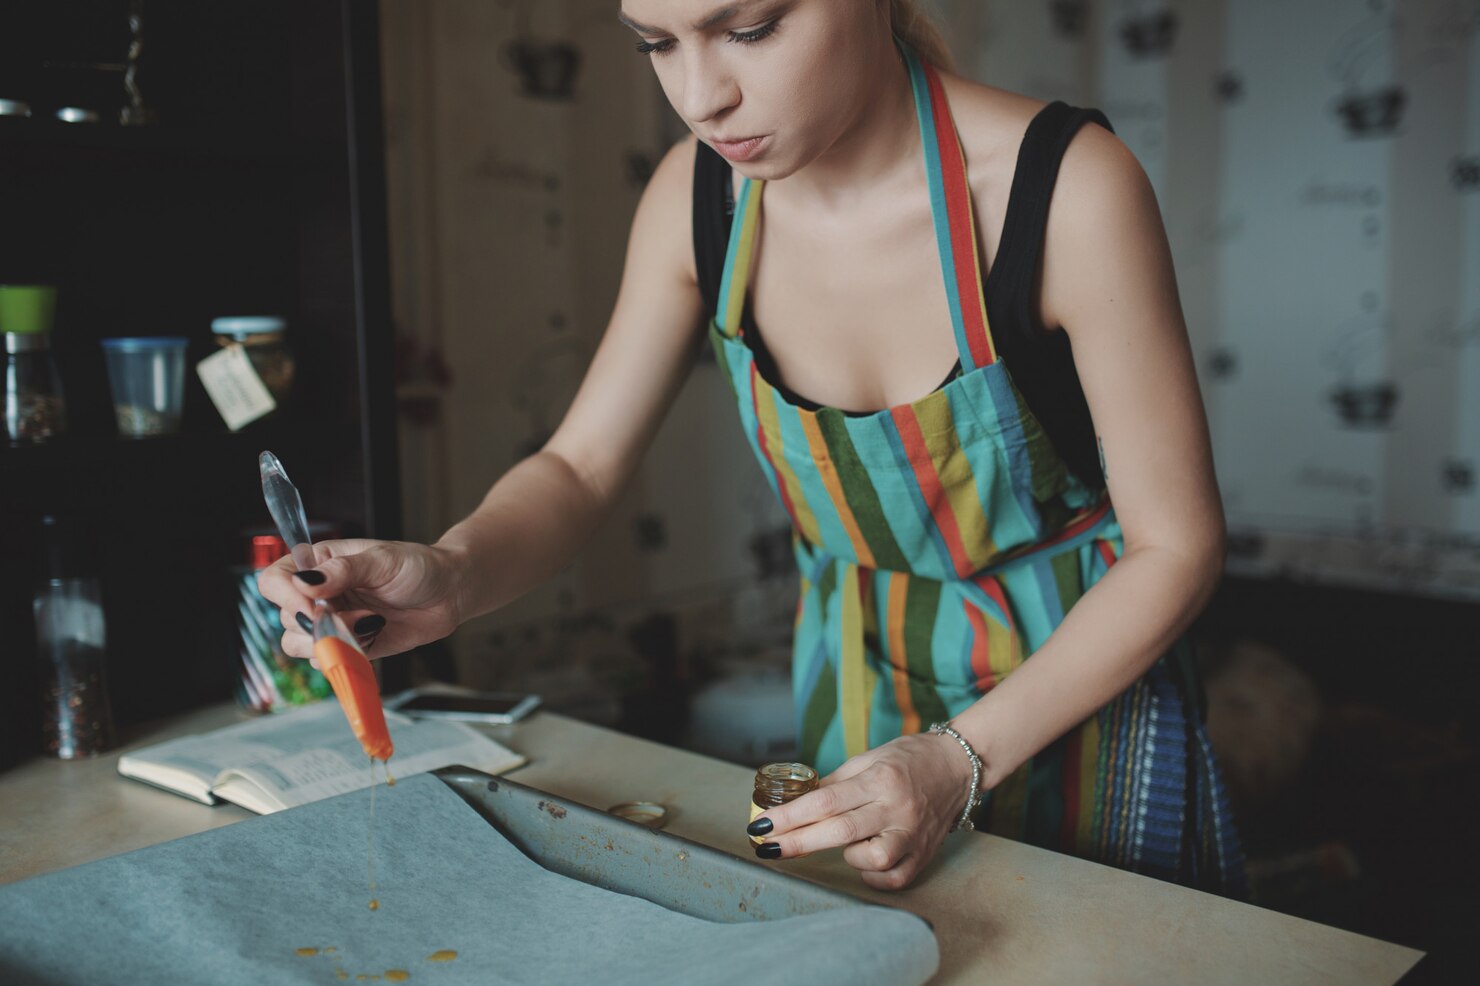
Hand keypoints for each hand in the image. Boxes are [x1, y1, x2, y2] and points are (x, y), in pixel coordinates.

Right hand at [256, 539, 467, 659]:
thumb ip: (342, 571)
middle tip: (358, 615)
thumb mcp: (382, 560)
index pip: (275, 579)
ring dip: (332, 640)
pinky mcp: (347, 645)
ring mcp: (331, 621)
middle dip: (320, 623)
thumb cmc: (418, 567)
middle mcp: (318, 593)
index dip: (286, 595)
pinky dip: (345, 654)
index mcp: (319, 563)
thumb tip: (303, 582)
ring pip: (300, 644)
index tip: (313, 606)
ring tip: (370, 623)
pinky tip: (373, 635)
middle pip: (287, 618)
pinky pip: (327, 660)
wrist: (449, 593)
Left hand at [747, 732, 974, 889]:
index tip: (761, 825)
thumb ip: (835, 783)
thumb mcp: (869, 758)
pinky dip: (872, 875)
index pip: (825, 802)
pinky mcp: (925, 854)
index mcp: (880, 779)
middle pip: (839, 832)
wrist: (959, 766)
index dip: (789, 816)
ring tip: (847, 839)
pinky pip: (893, 878)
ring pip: (870, 860)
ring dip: (847, 855)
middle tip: (768, 847)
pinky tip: (864, 860)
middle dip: (797, 842)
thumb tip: (798, 803)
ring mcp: (913, 834)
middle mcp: (897, 808)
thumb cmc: (910, 758)